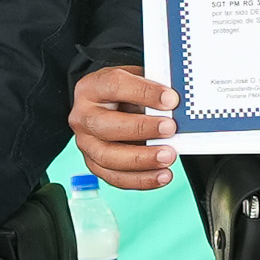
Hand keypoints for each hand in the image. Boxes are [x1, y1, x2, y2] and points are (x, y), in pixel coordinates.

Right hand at [73, 64, 178, 190]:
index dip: (144, 93)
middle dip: (141, 129)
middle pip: (106, 126)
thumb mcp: (137, 80)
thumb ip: (153, 88)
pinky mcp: (95, 164)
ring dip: (142, 160)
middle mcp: (83, 117)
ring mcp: (86, 143)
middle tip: (169, 129)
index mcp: (91, 88)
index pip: (114, 86)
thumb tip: (176, 102)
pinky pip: (115, 177)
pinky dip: (141, 180)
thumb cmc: (124, 93)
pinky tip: (162, 176)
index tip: (170, 99)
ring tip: (168, 156)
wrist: (110, 106)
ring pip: (108, 157)